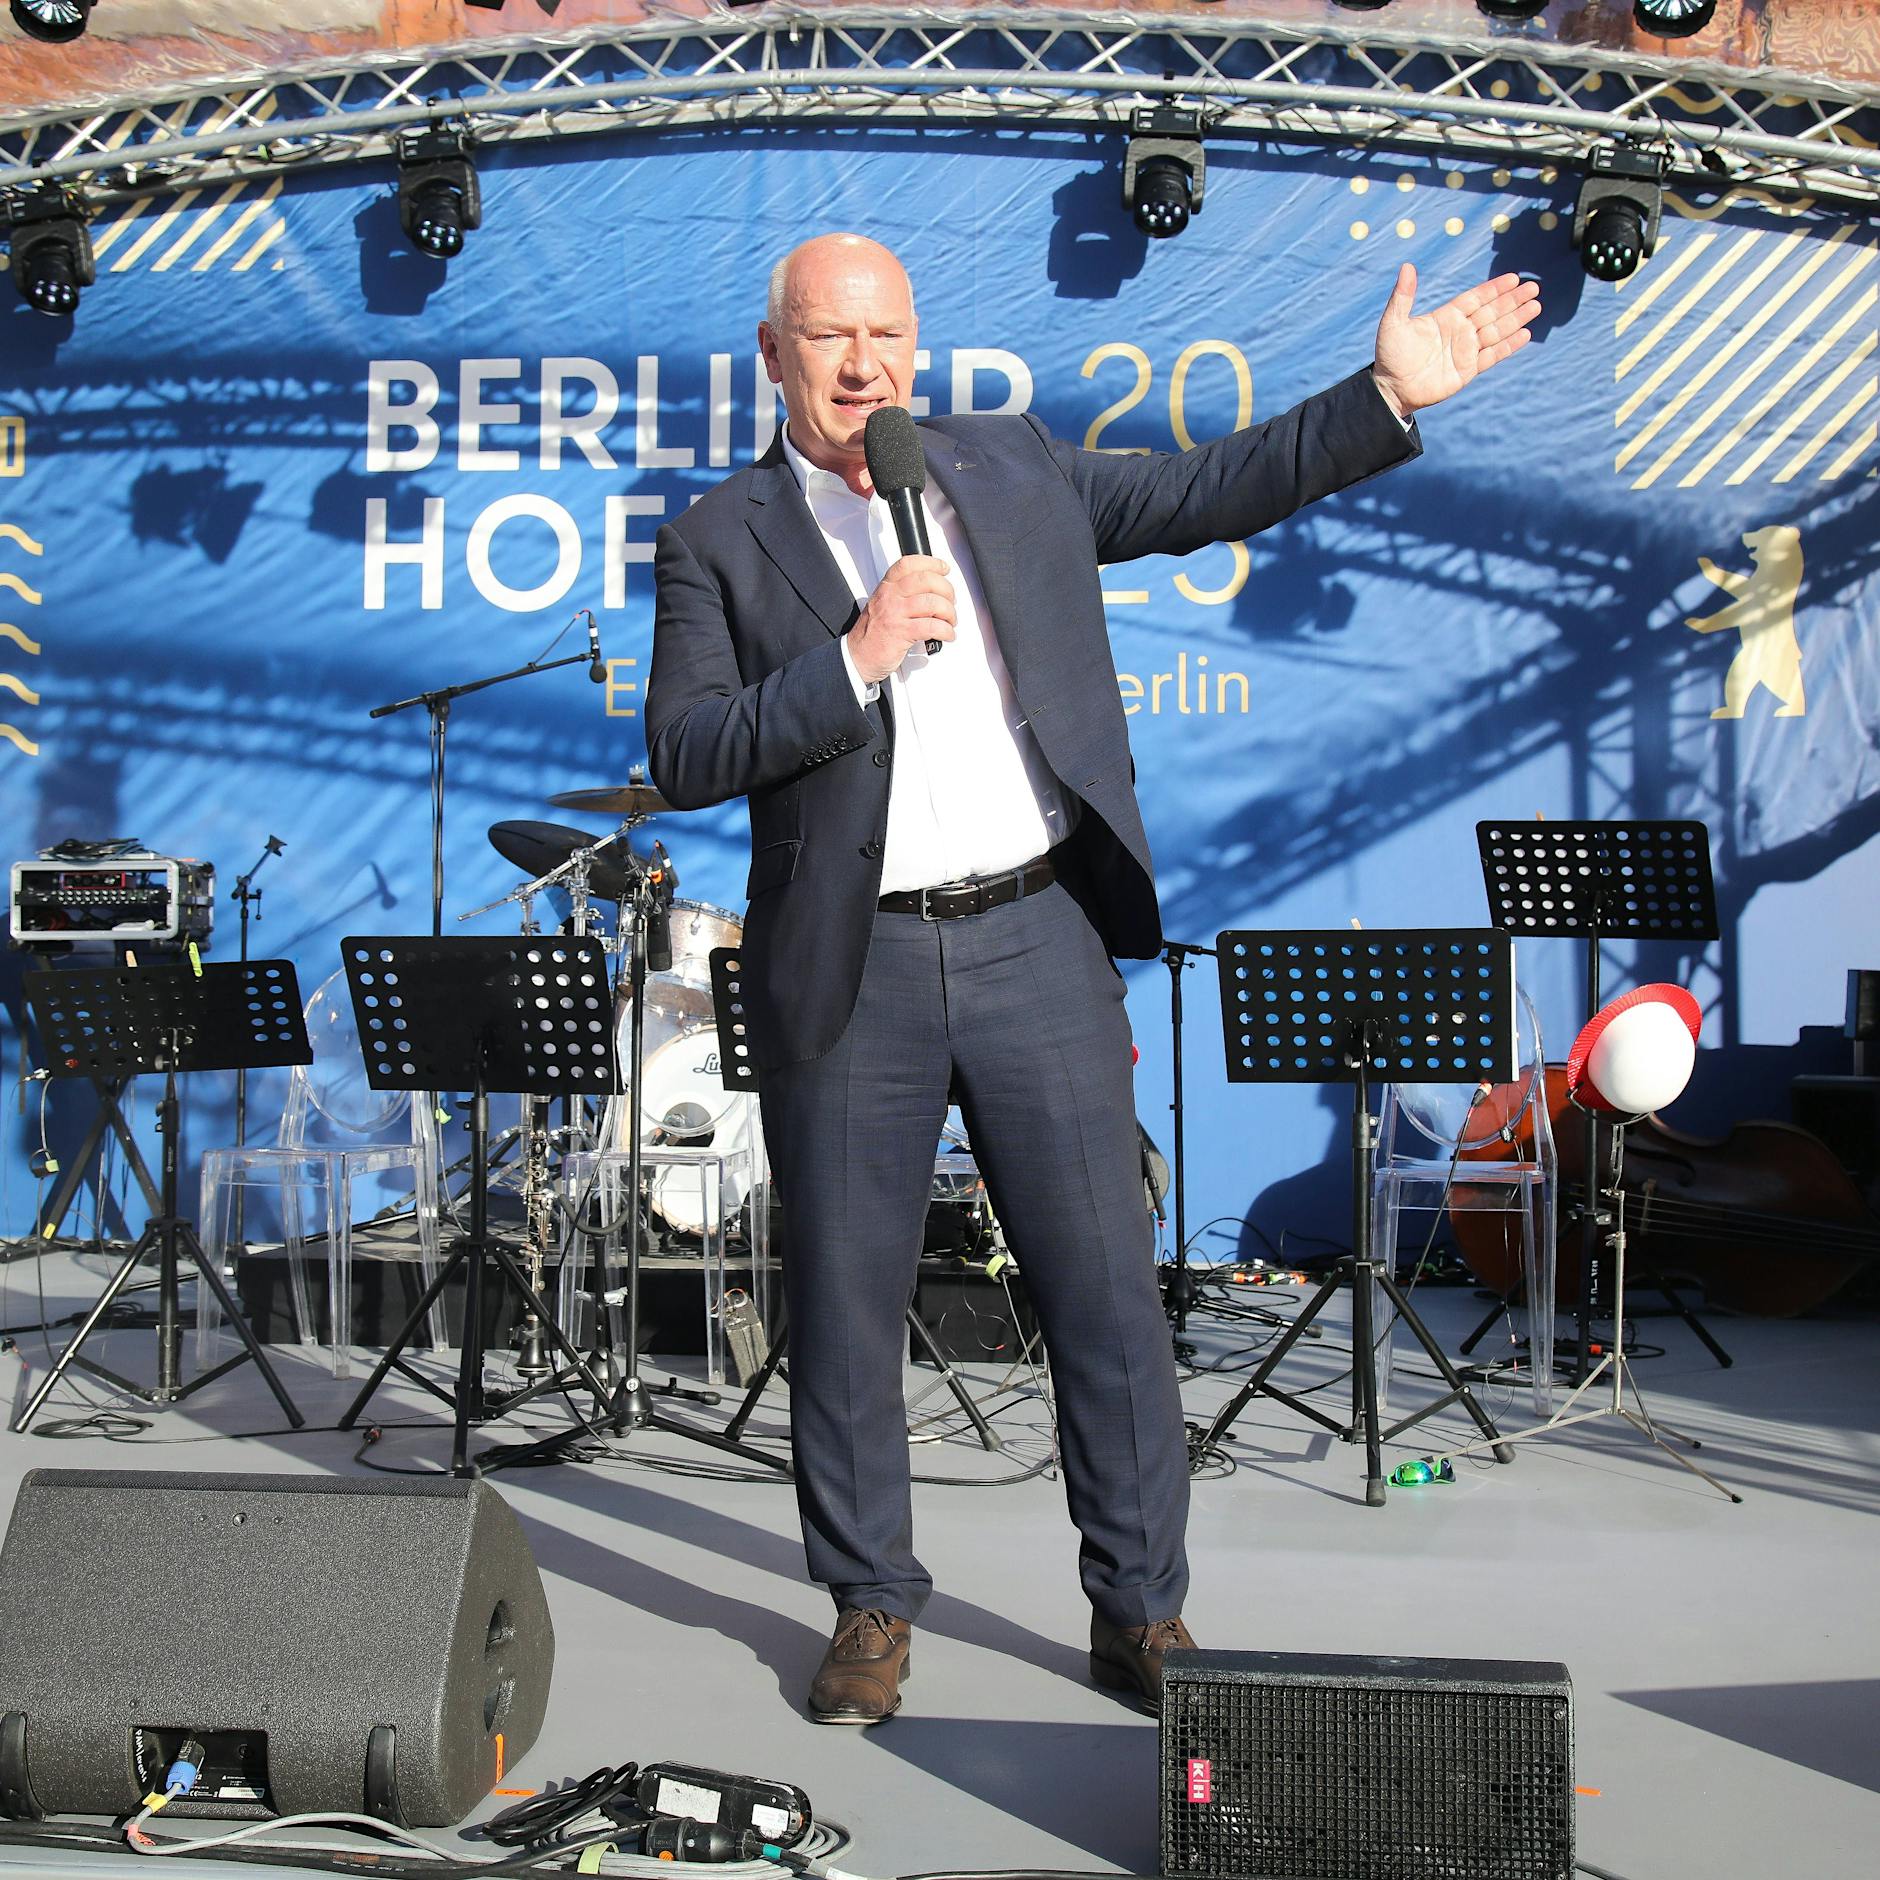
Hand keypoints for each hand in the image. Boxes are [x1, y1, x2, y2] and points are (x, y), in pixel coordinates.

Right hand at [848, 555, 955, 683]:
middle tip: (951, 601)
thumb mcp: (883, 604)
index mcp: (886, 587)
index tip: (944, 568)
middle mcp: (890, 597)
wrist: (858, 657)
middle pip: (926, 580)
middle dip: (947, 590)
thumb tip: (933, 590)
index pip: (909, 564)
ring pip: (932, 603)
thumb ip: (903, 594)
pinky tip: (947, 634)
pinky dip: (946, 631)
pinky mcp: (901, 633)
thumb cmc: (873, 633)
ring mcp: (895, 614)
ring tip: (950, 621)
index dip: (931, 563)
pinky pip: (932, 627)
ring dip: (949, 612)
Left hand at [1371, 264, 1540, 418]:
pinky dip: (1508, 345)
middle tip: (1534, 287)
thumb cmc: (1390, 355)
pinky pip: (1493, 355)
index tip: (1513, 278)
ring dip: (1516, 318)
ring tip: (1536, 306)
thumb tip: (1407, 266)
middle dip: (1513, 300)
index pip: (1476, 298)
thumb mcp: (1393, 322)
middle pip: (1492, 311)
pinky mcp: (1468, 370)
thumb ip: (1403, 296)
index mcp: (1446, 317)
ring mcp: (1465, 351)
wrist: (1391, 390)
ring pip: (1497, 331)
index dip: (1494, 289)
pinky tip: (1525, 334)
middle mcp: (1459, 331)